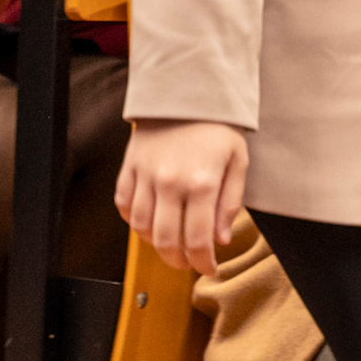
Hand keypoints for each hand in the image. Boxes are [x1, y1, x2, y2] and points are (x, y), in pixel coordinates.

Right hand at [115, 119, 248, 274]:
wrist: (188, 91)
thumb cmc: (217, 125)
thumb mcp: (238, 161)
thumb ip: (230, 203)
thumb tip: (220, 239)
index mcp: (201, 182)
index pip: (199, 239)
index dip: (203, 262)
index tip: (209, 269)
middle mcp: (170, 182)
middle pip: (166, 240)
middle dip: (178, 261)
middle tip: (188, 263)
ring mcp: (145, 176)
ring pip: (141, 227)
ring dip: (155, 244)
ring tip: (170, 246)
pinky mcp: (129, 168)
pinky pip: (123, 205)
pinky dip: (132, 221)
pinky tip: (148, 223)